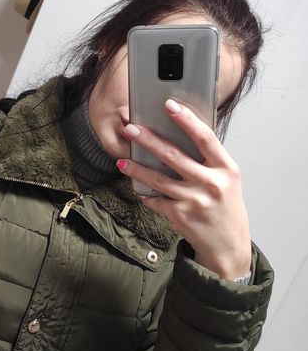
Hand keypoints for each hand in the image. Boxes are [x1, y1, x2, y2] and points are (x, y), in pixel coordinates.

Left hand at [117, 99, 251, 279]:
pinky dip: (146, 193)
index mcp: (226, 169)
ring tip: (122, 160)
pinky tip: (138, 187)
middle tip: (131, 129)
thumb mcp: (227, 180)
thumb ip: (209, 161)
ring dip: (137, 168)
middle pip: (174, 156)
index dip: (187, 120)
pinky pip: (155, 200)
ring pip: (158, 179)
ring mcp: (194, 201)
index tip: (170, 105)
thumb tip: (179, 135)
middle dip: (149, 140)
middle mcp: (211, 184)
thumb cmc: (226, 207)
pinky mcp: (179, 216)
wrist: (228, 245)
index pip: (205, 138)